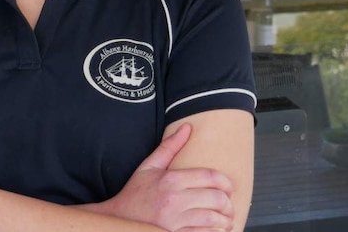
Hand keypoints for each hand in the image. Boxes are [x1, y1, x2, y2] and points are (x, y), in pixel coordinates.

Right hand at [86, 124, 234, 231]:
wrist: (119, 220)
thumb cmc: (135, 194)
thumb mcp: (148, 167)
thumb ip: (169, 147)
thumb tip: (187, 127)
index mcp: (170, 180)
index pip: (211, 176)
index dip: (226, 182)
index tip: (228, 188)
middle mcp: (174, 199)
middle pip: (217, 198)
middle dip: (228, 204)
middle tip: (227, 206)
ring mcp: (175, 220)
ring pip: (214, 219)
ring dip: (225, 221)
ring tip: (224, 220)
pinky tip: (213, 229)